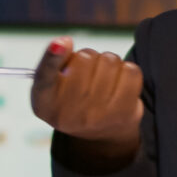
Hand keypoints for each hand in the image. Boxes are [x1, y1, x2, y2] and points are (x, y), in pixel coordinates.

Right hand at [31, 37, 142, 158]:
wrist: (100, 134)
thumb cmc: (72, 99)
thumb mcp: (52, 84)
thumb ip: (52, 61)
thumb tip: (65, 42)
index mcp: (45, 102)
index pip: (45, 76)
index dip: (54, 57)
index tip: (63, 42)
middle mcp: (69, 113)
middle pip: (86, 58)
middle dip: (89, 57)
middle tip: (88, 69)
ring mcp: (98, 116)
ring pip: (110, 61)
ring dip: (109, 62)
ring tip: (104, 76)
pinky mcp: (125, 114)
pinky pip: (131, 71)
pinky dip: (127, 71)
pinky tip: (119, 82)